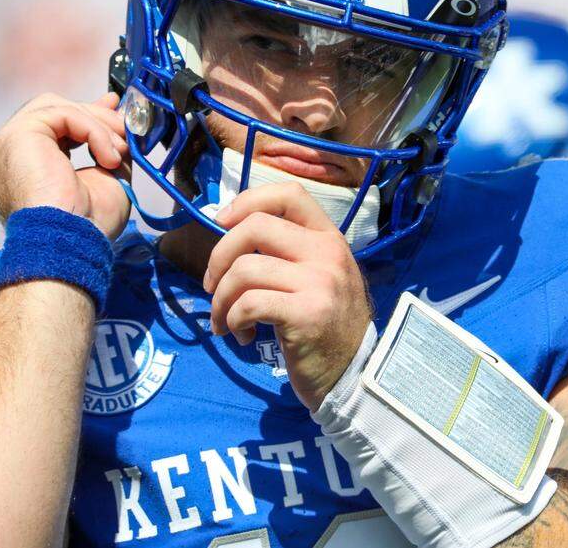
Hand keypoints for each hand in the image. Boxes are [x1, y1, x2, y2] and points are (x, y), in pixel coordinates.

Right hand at [0, 92, 131, 239]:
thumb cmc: (86, 226)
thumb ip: (107, 152)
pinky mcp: (16, 135)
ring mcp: (8, 143)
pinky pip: (63, 115)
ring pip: (59, 109)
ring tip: (121, 149)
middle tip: (124, 127)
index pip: (53, 126)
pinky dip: (93, 130)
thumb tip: (120, 132)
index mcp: (24, 166)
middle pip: (53, 111)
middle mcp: (10, 153)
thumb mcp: (106, 180)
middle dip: (94, 114)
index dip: (86, 115)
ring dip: (98, 124)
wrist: (67, 244)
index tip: (115, 110)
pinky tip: (108, 156)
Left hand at [203, 182, 372, 410]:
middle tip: (213, 285)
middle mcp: (327, 253)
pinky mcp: (305, 314)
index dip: (247, 201)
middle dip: (219, 256)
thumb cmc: (327, 324)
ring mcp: (319, 283)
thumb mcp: (320, 276)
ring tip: (225, 319)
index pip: (288, 194)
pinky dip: (232, 319)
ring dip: (221, 298)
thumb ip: (288, 252)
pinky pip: (248, 303)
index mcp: (329, 238)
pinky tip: (240, 335)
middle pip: (255, 227)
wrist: (355, 372)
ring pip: (244, 269)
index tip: (222, 223)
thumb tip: (230, 233)